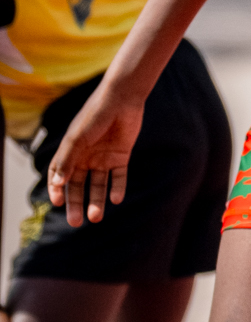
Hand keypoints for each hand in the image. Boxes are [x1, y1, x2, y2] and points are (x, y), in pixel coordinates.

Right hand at [47, 84, 144, 225]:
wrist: (122, 100)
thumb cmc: (94, 116)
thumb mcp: (77, 140)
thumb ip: (67, 161)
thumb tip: (57, 184)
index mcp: (70, 151)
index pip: (60, 176)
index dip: (57, 190)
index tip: (56, 202)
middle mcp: (86, 157)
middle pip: (79, 185)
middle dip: (76, 203)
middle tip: (75, 222)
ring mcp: (103, 158)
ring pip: (98, 185)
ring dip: (96, 201)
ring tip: (96, 217)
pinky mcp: (121, 156)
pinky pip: (118, 177)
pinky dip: (117, 188)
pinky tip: (115, 199)